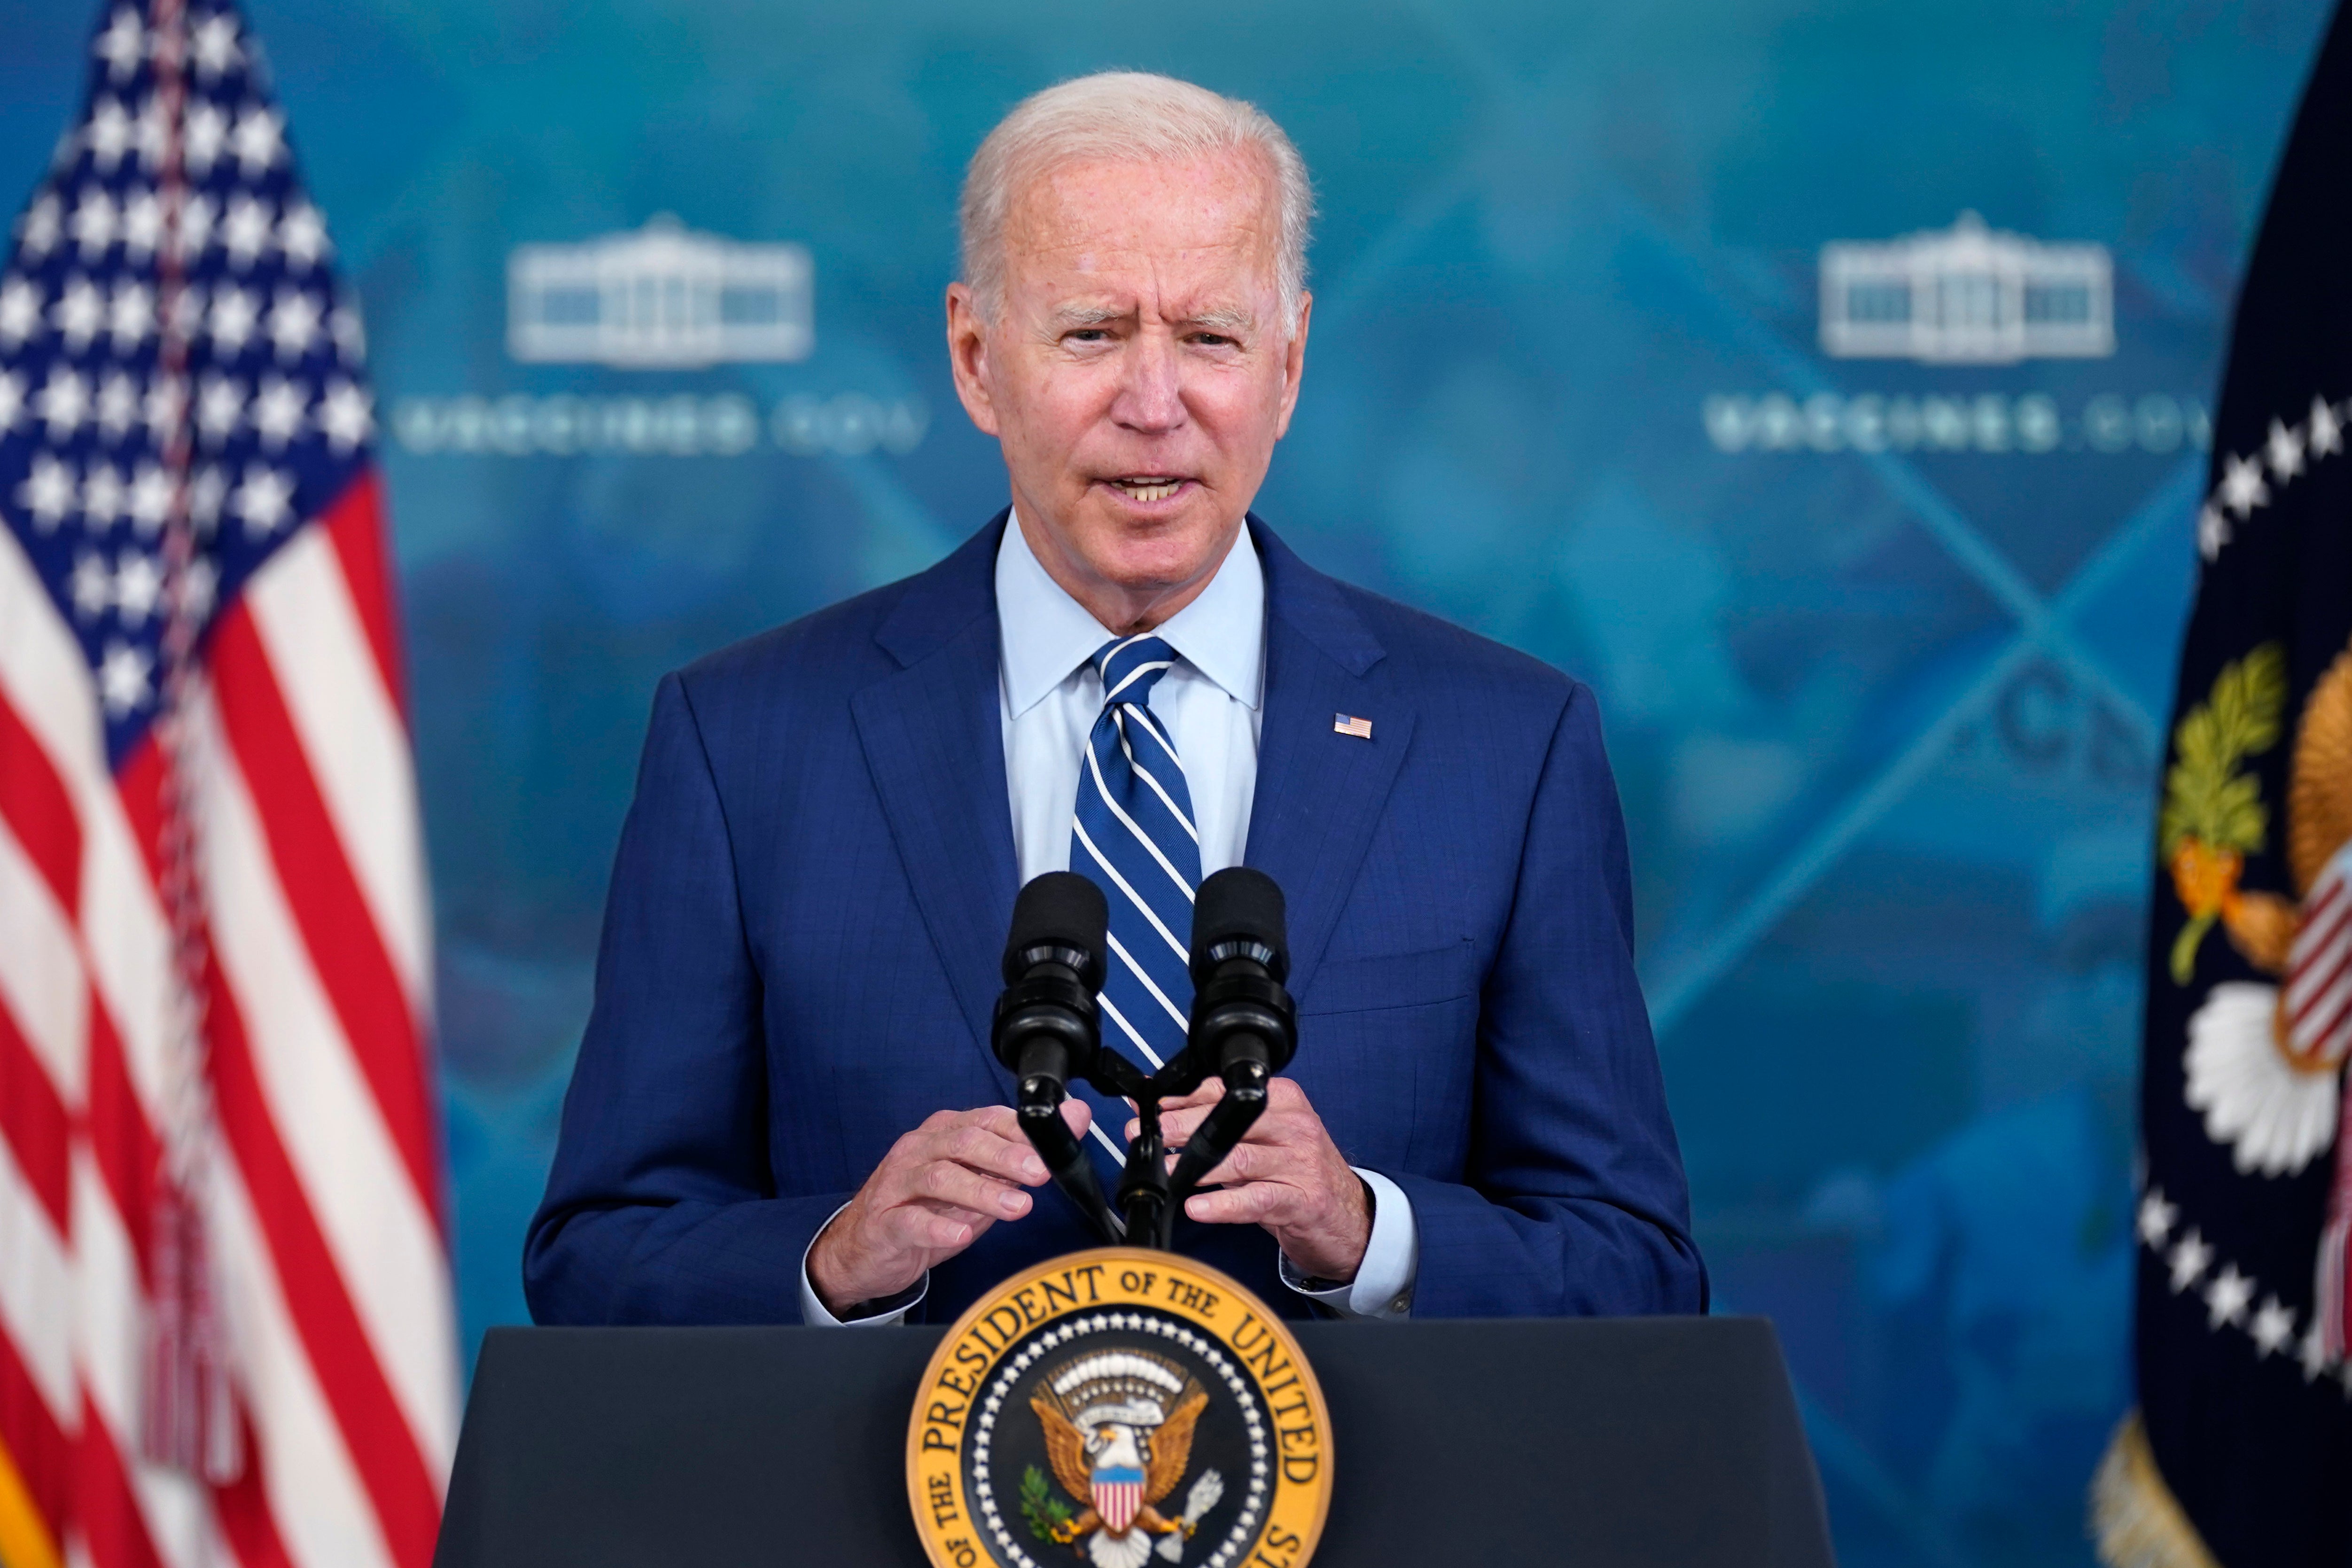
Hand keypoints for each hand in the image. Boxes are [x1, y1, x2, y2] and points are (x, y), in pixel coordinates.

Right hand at [808, 1100, 1089, 1313]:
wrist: (866, 1248)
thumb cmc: (927, 1208)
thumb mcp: (980, 1180)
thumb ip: (1022, 1154)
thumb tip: (1074, 1118)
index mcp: (945, 1133)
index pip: (986, 1119)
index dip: (1020, 1131)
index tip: (1051, 1146)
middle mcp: (920, 1149)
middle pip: (964, 1141)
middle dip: (1006, 1156)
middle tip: (1039, 1173)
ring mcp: (898, 1183)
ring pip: (939, 1176)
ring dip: (982, 1191)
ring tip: (1017, 1208)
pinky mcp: (884, 1220)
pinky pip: (910, 1220)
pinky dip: (938, 1227)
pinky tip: (961, 1234)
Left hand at [1127, 1078, 1369, 1281]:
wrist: (1349, 1217)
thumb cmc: (1298, 1174)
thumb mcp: (1261, 1140)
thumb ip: (1213, 1123)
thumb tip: (1156, 1107)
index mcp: (1284, 1101)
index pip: (1229, 1091)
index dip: (1185, 1100)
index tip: (1154, 1110)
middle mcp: (1295, 1127)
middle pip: (1232, 1122)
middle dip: (1184, 1128)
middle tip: (1149, 1135)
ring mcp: (1300, 1163)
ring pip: (1241, 1159)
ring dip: (1197, 1165)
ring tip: (1167, 1171)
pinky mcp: (1302, 1200)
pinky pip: (1257, 1199)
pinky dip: (1224, 1204)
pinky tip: (1198, 1208)